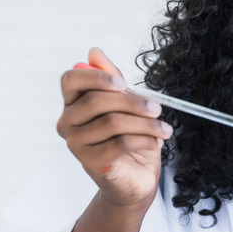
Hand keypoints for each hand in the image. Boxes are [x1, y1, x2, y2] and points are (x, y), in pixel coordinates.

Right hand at [57, 48, 173, 209]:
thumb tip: (94, 52)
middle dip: (133, 102)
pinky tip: (156, 142)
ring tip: (164, 130)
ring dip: (146, 124)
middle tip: (157, 108)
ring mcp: (76, 144)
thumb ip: (111, 79)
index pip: (70, 80)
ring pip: (112, 123)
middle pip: (96, 100)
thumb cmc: (129, 139)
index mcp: (72, 104)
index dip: (96, 76)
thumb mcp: (125, 105)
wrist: (135, 179)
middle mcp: (68, 123)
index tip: (122, 83)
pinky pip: (119, 143)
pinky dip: (143, 140)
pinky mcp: (90, 163)